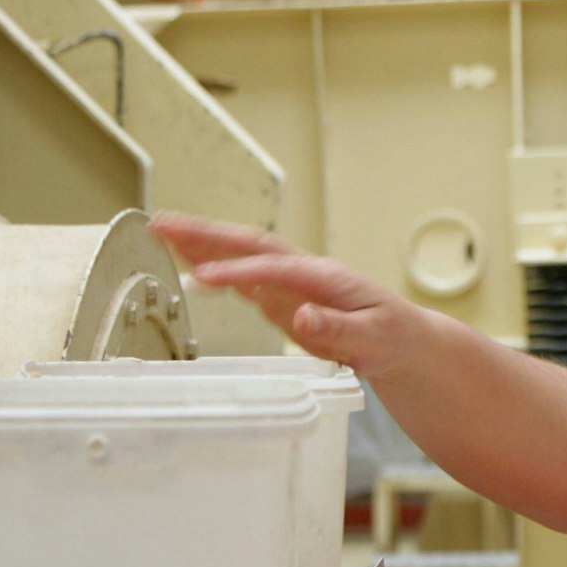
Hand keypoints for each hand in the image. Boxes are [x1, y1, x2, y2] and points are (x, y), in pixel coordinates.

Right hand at [150, 213, 417, 379]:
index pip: (273, 270)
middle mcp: (304, 272)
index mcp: (325, 278)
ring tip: (161, 231)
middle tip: (163, 225)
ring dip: (203, 243)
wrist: (405, 342)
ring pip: (242, 256)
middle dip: (207, 235)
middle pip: (249, 247)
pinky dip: (215, 266)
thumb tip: (301, 316)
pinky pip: (244, 277)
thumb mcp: (374, 339)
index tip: (201, 278)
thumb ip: (337, 329)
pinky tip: (189, 262)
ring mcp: (292, 283)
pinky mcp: (285, 297)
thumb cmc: (393, 338)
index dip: (237, 272)